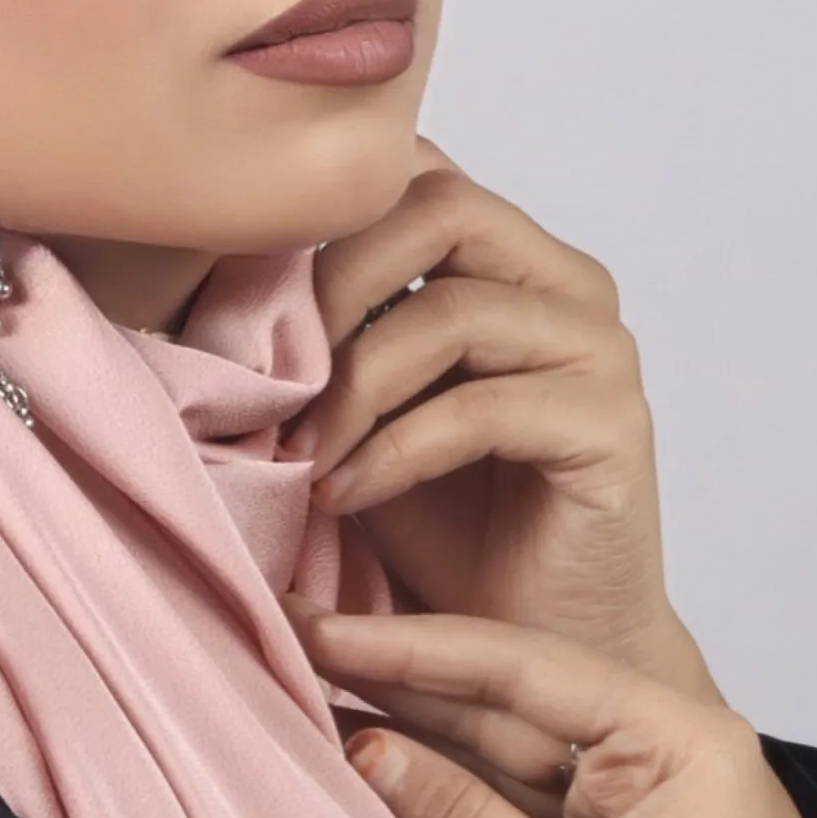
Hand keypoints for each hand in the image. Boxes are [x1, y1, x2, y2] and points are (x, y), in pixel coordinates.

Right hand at [281, 602, 816, 817]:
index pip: (530, 667)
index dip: (418, 647)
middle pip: (512, 699)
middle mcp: (664, 756)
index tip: (331, 630)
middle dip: (406, 678)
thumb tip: (365, 749)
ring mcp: (635, 806)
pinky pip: (512, 802)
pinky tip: (374, 759)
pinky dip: (445, 788)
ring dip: (415, 730)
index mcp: (684, 740)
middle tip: (307, 642)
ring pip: (504, 749)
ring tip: (319, 690)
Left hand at [287, 139, 713, 695]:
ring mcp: (598, 349)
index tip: (239, 301)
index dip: (319, 218)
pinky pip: (486, 407)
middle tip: (267, 380)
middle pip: (439, 208)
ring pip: (457, 310)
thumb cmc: (433, 523)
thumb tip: (202, 261)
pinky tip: (347, 495)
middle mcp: (563, 283)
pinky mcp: (614, 425)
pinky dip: (396, 450)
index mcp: (503, 255)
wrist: (521, 647)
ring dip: (356, 385)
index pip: (412, 170)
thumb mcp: (353, 402)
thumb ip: (321, 324)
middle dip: (331, 289)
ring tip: (304, 452)